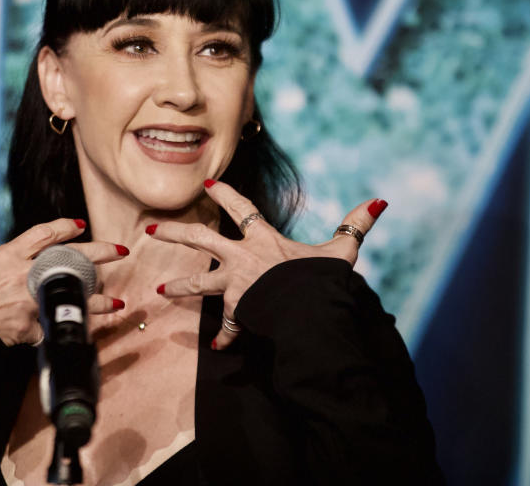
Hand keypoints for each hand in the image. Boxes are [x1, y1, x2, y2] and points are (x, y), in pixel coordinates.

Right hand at [0, 217, 127, 345]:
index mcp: (7, 256)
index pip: (43, 234)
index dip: (64, 227)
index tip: (81, 225)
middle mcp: (23, 275)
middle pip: (70, 259)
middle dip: (98, 253)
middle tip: (119, 250)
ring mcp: (29, 301)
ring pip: (72, 297)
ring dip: (97, 301)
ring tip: (118, 303)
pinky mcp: (29, 327)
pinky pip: (53, 329)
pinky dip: (67, 333)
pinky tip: (88, 334)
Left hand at [147, 180, 386, 349]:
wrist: (308, 310)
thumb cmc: (322, 280)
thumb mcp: (341, 250)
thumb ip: (356, 225)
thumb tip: (379, 201)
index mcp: (263, 238)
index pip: (240, 208)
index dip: (225, 194)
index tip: (208, 183)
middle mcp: (242, 256)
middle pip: (200, 239)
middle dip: (174, 233)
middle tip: (150, 230)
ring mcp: (235, 283)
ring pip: (199, 283)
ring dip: (180, 288)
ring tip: (160, 293)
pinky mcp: (237, 308)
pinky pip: (230, 325)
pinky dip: (227, 336)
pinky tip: (219, 347)